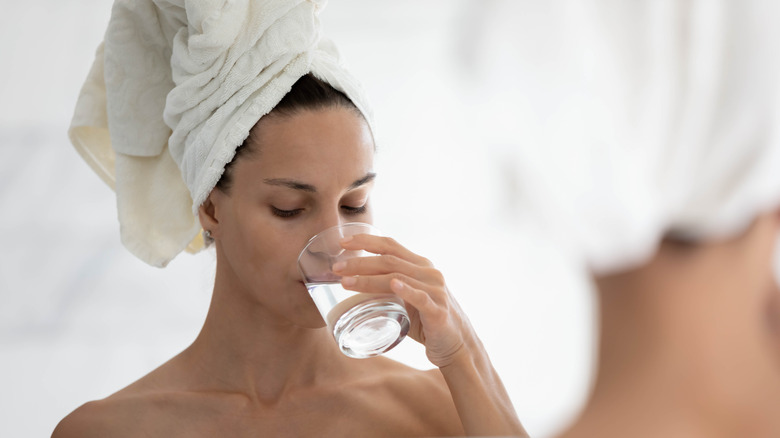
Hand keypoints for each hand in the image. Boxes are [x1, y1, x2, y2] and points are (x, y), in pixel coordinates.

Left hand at [333, 233, 471, 366]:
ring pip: (397, 277)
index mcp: (420, 266)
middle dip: (359, 262)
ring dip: (368, 279)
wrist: (457, 346)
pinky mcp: (438, 310)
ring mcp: (435, 290)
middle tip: (336, 268)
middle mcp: (429, 273)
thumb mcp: (409, 298)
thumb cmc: (427, 322)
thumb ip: (390, 288)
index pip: (390, 245)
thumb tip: (354, 284)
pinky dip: (406, 290)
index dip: (366, 240)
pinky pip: (420, 297)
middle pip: (389, 260)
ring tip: (345, 282)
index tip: (342, 242)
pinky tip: (393, 286)